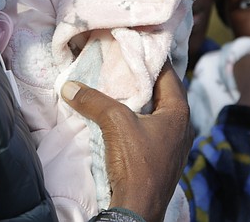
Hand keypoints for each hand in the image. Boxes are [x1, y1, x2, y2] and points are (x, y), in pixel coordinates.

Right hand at [61, 63, 192, 221]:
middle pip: (161, 92)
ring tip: (115, 85)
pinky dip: (133, 118)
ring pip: (153, 111)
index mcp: (179, 112)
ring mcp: (171, 144)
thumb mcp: (115, 123)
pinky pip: (147, 128)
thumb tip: (69, 86)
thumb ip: (93, 100)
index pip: (168, 73)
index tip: (133, 45)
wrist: (138, 211)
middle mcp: (180, 126)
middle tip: (120, 62)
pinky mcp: (158, 158)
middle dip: (141, 77)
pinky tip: (116, 115)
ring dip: (136, 100)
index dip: (151, 57)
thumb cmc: (137, 163)